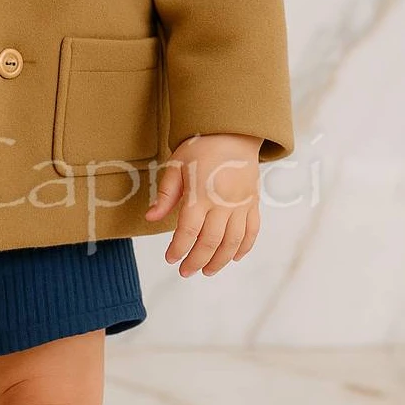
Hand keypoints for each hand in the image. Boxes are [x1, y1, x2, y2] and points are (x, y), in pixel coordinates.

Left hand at [144, 133, 263, 276]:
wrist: (232, 132)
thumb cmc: (200, 147)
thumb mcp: (176, 166)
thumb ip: (165, 195)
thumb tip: (151, 218)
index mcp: (200, 194)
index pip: (188, 231)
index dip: (179, 249)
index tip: (170, 259)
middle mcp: (223, 202)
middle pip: (210, 242)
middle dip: (197, 260)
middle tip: (186, 272)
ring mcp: (241, 204)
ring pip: (233, 242)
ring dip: (220, 261)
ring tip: (207, 271)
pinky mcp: (253, 203)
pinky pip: (252, 231)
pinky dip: (244, 248)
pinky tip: (233, 257)